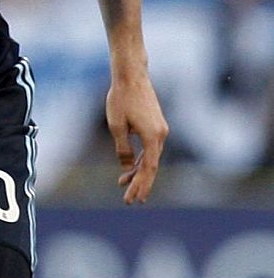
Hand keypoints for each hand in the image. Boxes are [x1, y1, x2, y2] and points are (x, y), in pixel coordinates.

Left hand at [106, 75, 168, 203]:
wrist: (131, 76)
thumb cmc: (121, 99)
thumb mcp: (116, 126)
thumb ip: (122, 149)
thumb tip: (126, 167)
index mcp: (153, 137)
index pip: (148, 169)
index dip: (140, 186)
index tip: (132, 199)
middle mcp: (161, 135)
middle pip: (151, 167)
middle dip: (140, 184)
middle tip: (131, 201)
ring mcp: (160, 130)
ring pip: (151, 158)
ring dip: (138, 173)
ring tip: (124, 185)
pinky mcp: (156, 125)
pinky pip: (150, 149)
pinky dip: (140, 160)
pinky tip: (130, 169)